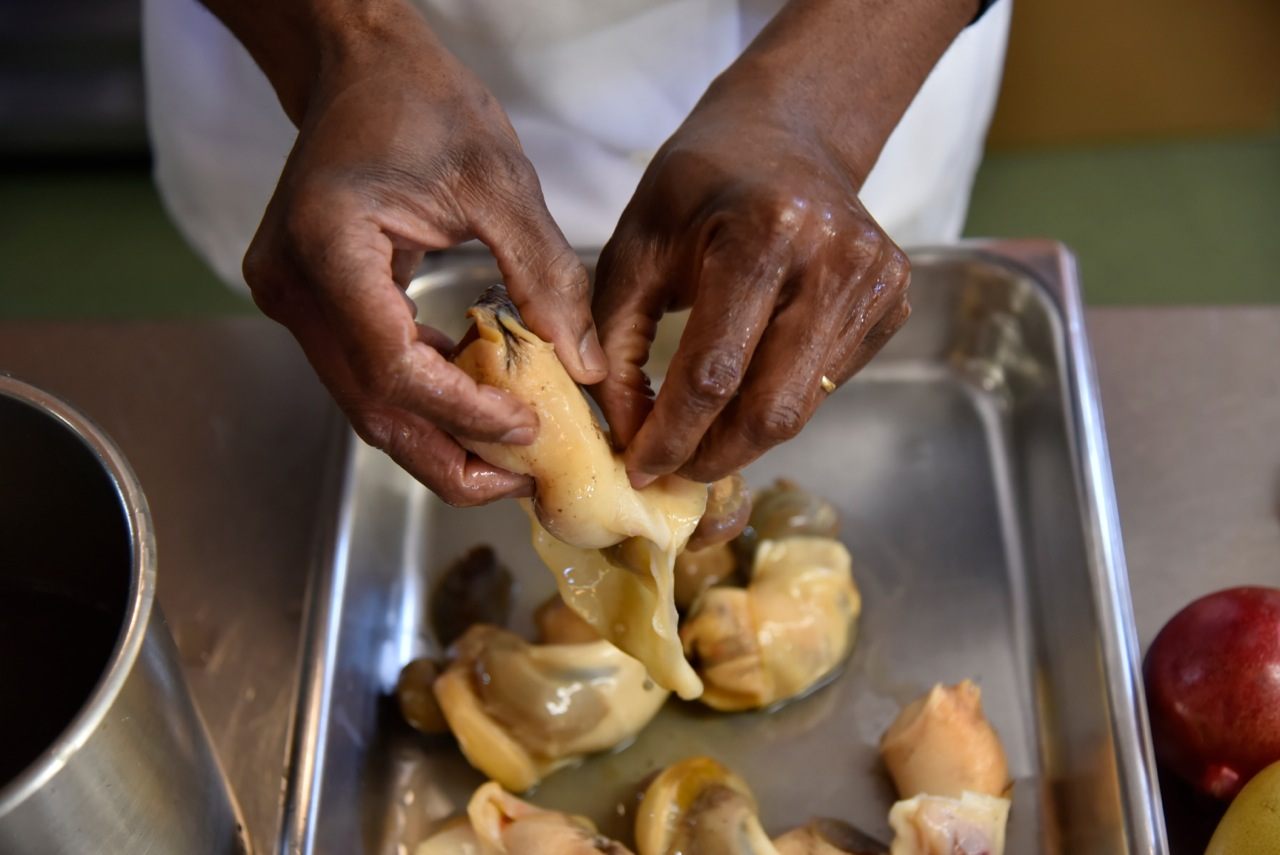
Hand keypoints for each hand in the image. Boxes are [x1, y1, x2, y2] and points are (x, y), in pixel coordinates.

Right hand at [237, 6, 605, 504]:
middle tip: (521, 478)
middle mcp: (293, 287)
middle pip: (371, 409)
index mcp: (328, 245)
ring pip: (367, 404)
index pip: (392, 366)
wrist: (359, 68)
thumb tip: (583, 368)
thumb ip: (542, 277)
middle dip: (450, 456)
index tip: (529, 428)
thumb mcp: (499, 182)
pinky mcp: (312, 306)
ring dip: (440, 436)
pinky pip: (369, 373)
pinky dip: (425, 397)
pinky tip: (479, 402)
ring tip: (511, 452)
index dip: (464, 412)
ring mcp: (293, 301)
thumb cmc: (422, 103)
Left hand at [592, 100, 909, 485]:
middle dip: (714, 454)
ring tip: (701, 436)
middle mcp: (834, 259)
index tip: (640, 466)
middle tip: (673, 469)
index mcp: (764, 233)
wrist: (785, 133)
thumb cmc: (697, 187)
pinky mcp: (894, 301)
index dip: (673, 433)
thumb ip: (617, 339)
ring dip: (744, 437)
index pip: (715, 370)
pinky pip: (827, 385)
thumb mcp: (635, 246)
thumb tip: (627, 433)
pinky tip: (747, 385)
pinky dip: (777, 400)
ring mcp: (875, 283)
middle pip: (772, 408)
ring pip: (803, 407)